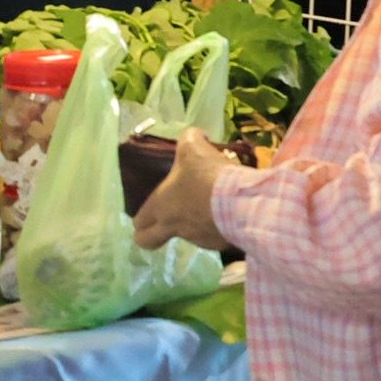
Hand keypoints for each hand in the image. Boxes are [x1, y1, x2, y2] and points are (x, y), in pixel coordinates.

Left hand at [133, 129, 235, 253]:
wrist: (241, 204)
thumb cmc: (207, 176)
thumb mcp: (193, 146)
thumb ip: (189, 139)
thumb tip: (195, 136)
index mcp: (161, 206)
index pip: (139, 223)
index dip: (140, 221)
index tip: (147, 215)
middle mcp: (175, 227)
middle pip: (149, 241)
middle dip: (153, 235)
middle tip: (165, 221)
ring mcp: (198, 238)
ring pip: (187, 236)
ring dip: (193, 223)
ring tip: (209, 203)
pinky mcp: (220, 243)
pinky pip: (213, 236)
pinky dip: (216, 226)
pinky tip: (227, 210)